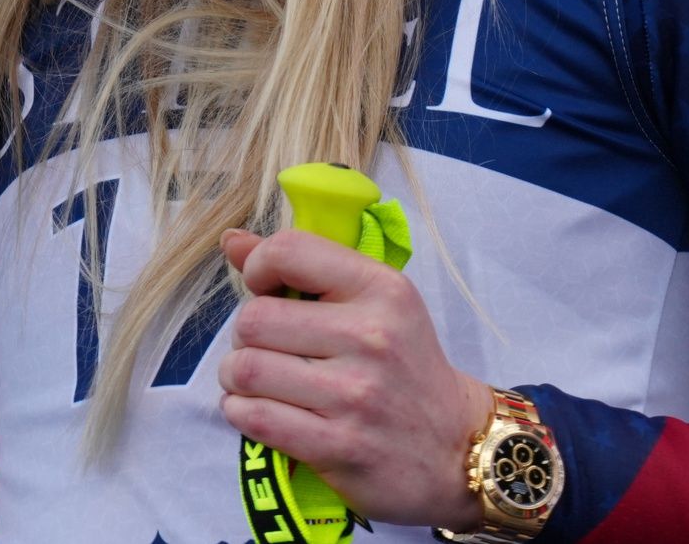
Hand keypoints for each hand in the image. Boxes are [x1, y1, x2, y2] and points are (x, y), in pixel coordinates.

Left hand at [217, 227, 491, 531]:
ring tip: (255, 382)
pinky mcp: (340, 446)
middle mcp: (371, 336)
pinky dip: (241, 413)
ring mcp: (355, 395)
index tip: (265, 290)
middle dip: (245, 336)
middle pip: (254, 318)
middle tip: (265, 349)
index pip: (289, 250)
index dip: (258, 267)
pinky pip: (255, 418)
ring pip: (246, 369)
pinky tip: (257, 410)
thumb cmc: (405, 367)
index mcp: (381, 289)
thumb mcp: (374, 304)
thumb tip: (231, 240)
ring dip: (236, 378)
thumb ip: (304, 267)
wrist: (457, 448)